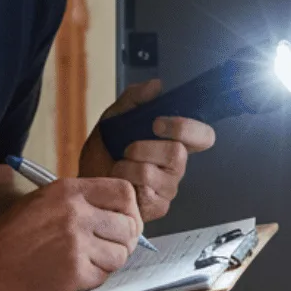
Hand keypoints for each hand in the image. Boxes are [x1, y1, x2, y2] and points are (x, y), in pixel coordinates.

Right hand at [0, 177, 139, 290]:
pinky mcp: (73, 272)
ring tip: (82, 263)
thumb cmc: (13, 234)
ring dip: (107, 264)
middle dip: (122, 242)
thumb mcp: (47, 200)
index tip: (123, 224)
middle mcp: (76, 212)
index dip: (130, 211)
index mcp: (70, 189)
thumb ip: (85, 201)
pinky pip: (102, 278)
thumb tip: (125, 215)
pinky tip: (70, 276)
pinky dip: (91, 281)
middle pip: (128, 227)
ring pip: (119, 255)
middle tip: (105, 250)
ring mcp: (75, 242)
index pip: (124, 193)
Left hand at [79, 79, 215, 221]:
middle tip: (128, 147)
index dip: (189, 128)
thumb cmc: (103, 153)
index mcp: (173, 141)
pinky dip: (124, 179)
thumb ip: (134, 99)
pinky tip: (120, 181)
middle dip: (145, 146)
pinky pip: (145, 190)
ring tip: (118, 165)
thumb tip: (156, 85)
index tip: (158, 123)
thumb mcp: (113, 118)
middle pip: (178, 153)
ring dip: (128, 164)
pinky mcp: (158, 206)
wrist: (86, 183)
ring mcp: (169, 188)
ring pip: (154, 171)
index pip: (204, 136)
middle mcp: (176, 165)